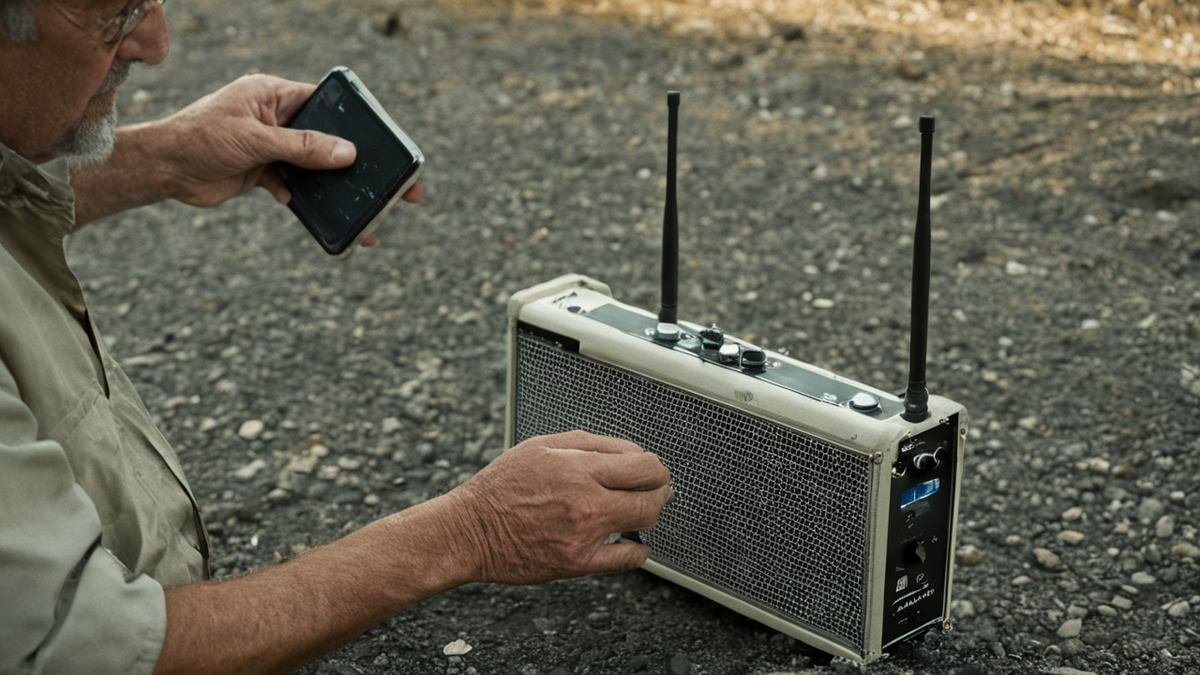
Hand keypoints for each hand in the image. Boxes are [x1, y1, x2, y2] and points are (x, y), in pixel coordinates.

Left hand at [151, 74, 423, 243]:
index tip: (384, 140)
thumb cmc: (200, 139)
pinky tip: (318, 212)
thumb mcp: (255, 140)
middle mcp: (279, 118)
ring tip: (366, 209)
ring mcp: (273, 146)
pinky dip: (308, 199)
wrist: (163, 170)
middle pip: (328, 138)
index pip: (326, 102)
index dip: (355, 120)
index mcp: (276, 95)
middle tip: (395, 183)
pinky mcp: (266, 171)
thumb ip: (302, 147)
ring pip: (316, 167)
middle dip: (358, 161)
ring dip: (336, 187)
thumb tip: (347, 153)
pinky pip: (298, 186)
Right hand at [446, 431, 672, 584]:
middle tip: (659, 486)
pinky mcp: (578, 562)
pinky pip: (626, 559)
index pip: (642, 464)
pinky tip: (636, 543)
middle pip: (650, 494)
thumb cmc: (501, 487)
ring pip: (643, 522)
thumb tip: (629, 451)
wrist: (471, 531)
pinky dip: (639, 550)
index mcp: (577, 468)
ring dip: (651, 513)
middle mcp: (584, 501)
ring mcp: (583, 534)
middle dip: (661, 487)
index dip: (654, 465)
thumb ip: (589, 444)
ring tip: (646, 508)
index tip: (652, 468)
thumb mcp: (541, 447)